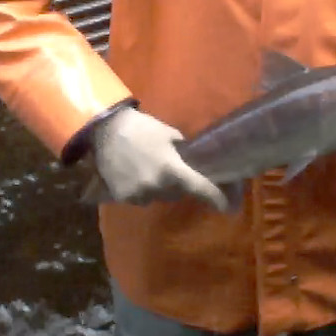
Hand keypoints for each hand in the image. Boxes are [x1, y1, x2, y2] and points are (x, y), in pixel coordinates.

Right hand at [89, 107, 231, 211]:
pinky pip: (142, 198)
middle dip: (180, 184)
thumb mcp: (170, 135)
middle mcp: (157, 186)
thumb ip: (184, 153)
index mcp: (172, 169)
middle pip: (178, 193)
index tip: (230, 207)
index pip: (201, 188)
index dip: (218, 198)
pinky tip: (134, 173)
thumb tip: (196, 163)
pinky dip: (142, 189)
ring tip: (149, 167)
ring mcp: (139, 194)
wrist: (104, 130)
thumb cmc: (142, 128)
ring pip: (159, 197)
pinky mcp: (123, 197)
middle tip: (172, 169)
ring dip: (160, 187)